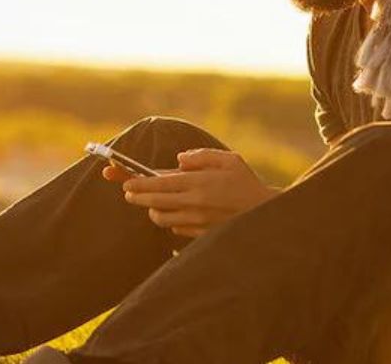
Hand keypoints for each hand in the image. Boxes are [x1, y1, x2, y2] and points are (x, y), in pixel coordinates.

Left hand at [118, 148, 279, 237]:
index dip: (137, 183)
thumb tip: (179, 160)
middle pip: (153, 203)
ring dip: (152, 210)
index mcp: (198, 182)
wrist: (267, 215)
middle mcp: (194, 203)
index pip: (158, 183)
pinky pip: (176, 229)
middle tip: (129, 192)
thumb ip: (201, 156)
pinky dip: (170, 220)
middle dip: (136, 196)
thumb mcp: (229, 160)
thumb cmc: (247, 183)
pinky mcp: (200, 234)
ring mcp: (197, 221)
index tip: (124, 182)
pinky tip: (174, 212)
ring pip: (161, 218)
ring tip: (152, 202)